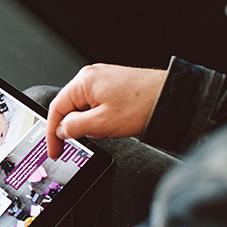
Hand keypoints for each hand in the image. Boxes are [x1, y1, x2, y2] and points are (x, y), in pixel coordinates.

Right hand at [46, 64, 166, 158]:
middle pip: (69, 108)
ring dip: (91, 123)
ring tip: (110, 128)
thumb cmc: (143, 105)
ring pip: (84, 108)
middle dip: (76, 127)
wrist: (173, 98)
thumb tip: (61, 130)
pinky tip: (115, 123)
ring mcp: (103, 79)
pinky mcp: (114, 85)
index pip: (56, 109)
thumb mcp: (101, 123)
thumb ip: (74, 127)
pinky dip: (100, 117)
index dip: (52, 133)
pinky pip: (97, 105)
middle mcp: (91, 76)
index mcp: (84, 82)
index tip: (54, 150)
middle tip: (86, 140)